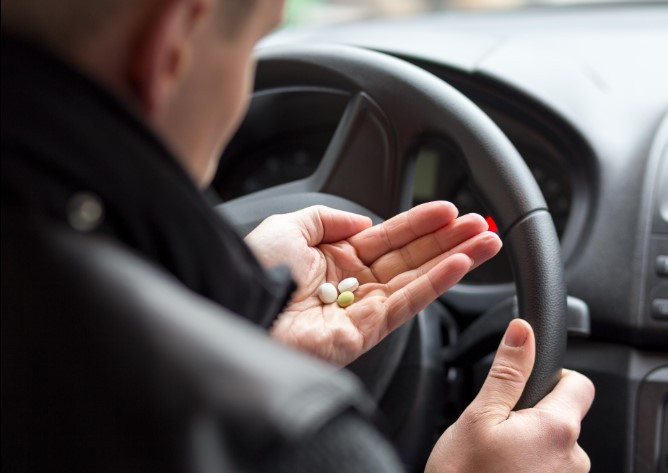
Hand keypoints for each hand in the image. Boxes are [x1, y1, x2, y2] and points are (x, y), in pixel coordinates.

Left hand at [244, 202, 500, 365]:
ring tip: (487, 242)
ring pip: (417, 280)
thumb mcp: (289, 226)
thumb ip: (329, 217)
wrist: (238, 307)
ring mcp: (361, 308)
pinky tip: (459, 265)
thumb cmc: (254, 271)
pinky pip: (406, 303)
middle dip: (449, 241)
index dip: (420, 223)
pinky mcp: (365, 332)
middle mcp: (353, 284)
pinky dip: (435, 284)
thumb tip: (365, 219)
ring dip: (455, 260)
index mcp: (336, 259)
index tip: (449, 210)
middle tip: (483, 227)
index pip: (389, 238)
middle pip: (412, 258)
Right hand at [425, 319, 594, 472]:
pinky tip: (500, 471)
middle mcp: (572, 459)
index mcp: (556, 429)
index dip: (553, 376)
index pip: (579, 384)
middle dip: (533, 414)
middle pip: (564, 416)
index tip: (525, 385)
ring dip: (529, 442)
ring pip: (553, 445)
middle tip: (496, 426)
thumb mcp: (478, 415)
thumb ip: (507, 372)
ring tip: (494, 454)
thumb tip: (523, 332)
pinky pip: (548, 468)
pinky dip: (528, 465)